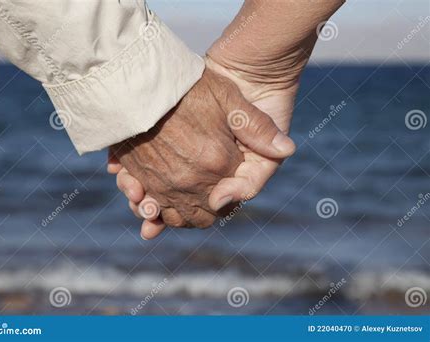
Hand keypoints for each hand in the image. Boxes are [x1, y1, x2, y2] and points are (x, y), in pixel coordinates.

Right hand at [109, 68, 294, 232]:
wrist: (141, 80)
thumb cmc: (188, 86)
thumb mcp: (230, 99)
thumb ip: (259, 127)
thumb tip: (288, 150)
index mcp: (217, 163)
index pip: (233, 193)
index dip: (233, 188)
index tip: (229, 179)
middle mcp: (191, 181)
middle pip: (208, 213)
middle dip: (212, 208)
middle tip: (212, 196)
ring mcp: (164, 184)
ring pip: (181, 217)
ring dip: (187, 216)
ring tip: (189, 202)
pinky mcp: (142, 181)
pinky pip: (154, 210)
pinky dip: (159, 213)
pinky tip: (161, 203)